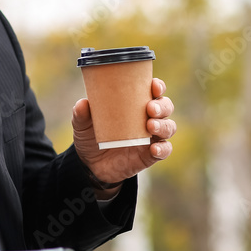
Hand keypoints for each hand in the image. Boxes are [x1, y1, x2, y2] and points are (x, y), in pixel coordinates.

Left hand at [72, 78, 175, 192]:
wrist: (90, 164)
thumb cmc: (91, 136)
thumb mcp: (82, 124)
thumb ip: (81, 114)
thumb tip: (83, 103)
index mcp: (134, 104)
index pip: (153, 90)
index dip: (158, 86)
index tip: (154, 85)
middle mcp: (147, 118)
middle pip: (166, 106)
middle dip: (162, 106)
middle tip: (150, 108)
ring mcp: (151, 137)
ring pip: (169, 127)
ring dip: (163, 125)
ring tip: (150, 126)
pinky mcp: (150, 155)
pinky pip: (165, 150)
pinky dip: (163, 149)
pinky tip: (154, 149)